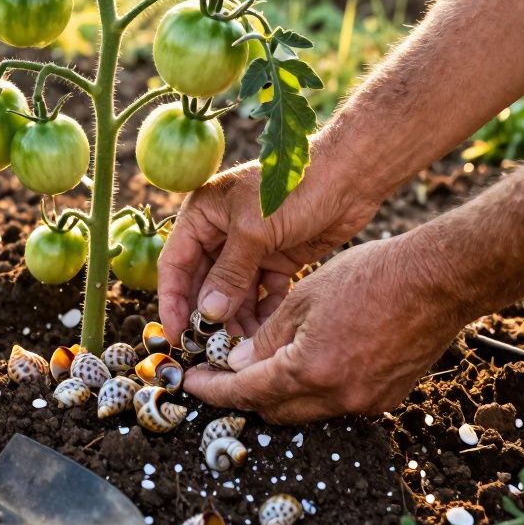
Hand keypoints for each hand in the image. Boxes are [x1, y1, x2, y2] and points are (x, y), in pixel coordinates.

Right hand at [157, 152, 380, 343]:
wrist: (351, 175)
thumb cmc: (294, 189)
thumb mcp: (254, 231)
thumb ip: (229, 274)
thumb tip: (207, 313)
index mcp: (204, 215)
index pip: (176, 264)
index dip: (173, 300)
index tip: (176, 333)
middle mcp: (222, 231)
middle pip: (204, 282)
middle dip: (207, 315)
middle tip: (210, 349)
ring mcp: (252, 247)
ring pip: (234, 292)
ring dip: (236, 317)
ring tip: (242, 345)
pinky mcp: (279, 258)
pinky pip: (263, 292)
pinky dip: (264, 310)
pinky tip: (269, 329)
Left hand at [182, 233, 472, 422]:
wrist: (440, 279)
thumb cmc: (373, 276)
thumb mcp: (304, 296)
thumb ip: (266, 337)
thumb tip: (237, 364)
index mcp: (310, 370)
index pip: (246, 392)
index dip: (213, 389)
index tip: (192, 382)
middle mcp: (338, 396)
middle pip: (274, 410)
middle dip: (243, 394)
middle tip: (221, 371)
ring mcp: (365, 401)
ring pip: (305, 409)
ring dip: (280, 391)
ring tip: (263, 360)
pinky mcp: (386, 397)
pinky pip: (336, 402)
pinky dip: (313, 387)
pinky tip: (307, 359)